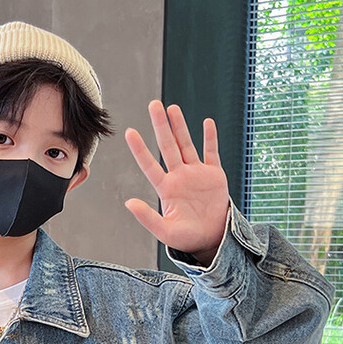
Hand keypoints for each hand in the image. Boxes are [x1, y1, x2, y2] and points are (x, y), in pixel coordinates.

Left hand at [124, 101, 229, 264]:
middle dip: (161, 125)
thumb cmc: (187, 238)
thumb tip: (128, 203)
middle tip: (153, 104)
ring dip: (180, 126)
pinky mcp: (214, 175)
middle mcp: (179, 176)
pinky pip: (211, 152)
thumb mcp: (166, 231)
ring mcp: (196, 173)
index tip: (130, 132)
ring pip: (186, 144)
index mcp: (166, 189)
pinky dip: (210, 138)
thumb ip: (147, 218)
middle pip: (168, 146)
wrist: (212, 239)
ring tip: (172, 107)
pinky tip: (207, 122)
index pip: (150, 165)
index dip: (140, 149)